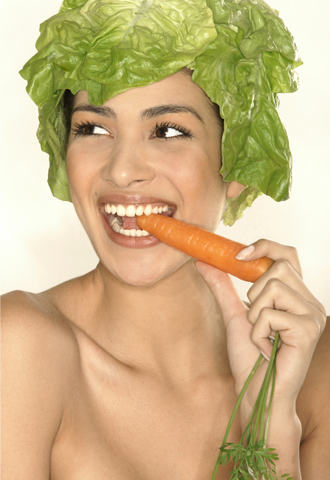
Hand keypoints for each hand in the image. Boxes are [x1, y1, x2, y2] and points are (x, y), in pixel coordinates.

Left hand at [195, 239, 325, 409]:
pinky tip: (266, 350)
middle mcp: (310, 302)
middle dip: (255, 292)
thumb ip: (222, 285)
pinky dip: (258, 332)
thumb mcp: (234, 313)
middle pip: (279, 266)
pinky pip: (270, 314)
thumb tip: (203, 260)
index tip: (238, 255)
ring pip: (273, 287)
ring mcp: (313, 316)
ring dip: (255, 314)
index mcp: (297, 295)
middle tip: (255, 319)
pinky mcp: (309, 330)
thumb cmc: (250, 357)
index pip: (287, 254)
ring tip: (262, 337)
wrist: (257, 392)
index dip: (265, 246)